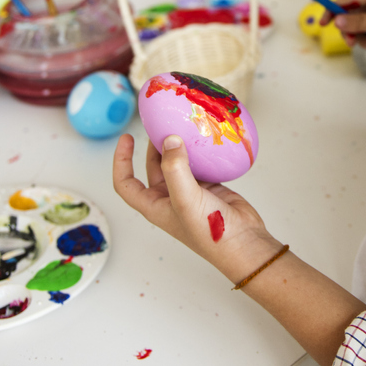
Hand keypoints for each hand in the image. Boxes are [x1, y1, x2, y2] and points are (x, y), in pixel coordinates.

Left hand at [112, 133, 280, 281]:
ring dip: (178, 146)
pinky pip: (198, 163)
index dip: (121, 161)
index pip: (127, 183)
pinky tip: (203, 138)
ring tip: (181, 125)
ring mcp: (189, 192)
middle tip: (161, 123)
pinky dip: (199, 150)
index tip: (126, 139)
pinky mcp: (209, 186)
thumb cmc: (210, 232)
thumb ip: (175, 169)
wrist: (244, 243)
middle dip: (154, 146)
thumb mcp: (186, 200)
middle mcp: (169, 198)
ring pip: (177, 163)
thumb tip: (170, 139)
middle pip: (153, 167)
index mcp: (155, 206)